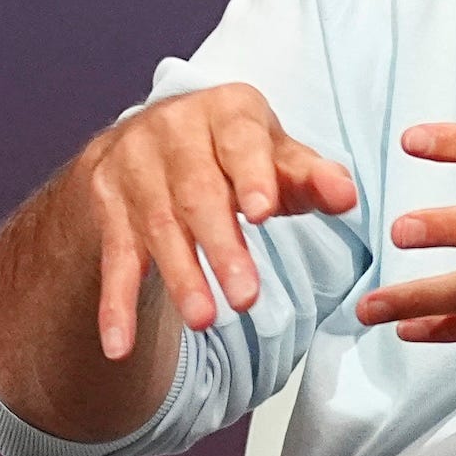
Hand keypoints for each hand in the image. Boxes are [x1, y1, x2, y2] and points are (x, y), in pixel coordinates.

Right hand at [79, 84, 357, 358]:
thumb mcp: (274, 155)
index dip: (253, 177)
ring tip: (203, 321)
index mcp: (226, 112)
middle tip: (247, 298)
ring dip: (181, 278)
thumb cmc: (231, 154)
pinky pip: (114, 259)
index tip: (265, 213)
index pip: (241, 143)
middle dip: (223, 247)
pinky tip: (119, 344)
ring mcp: (133, 168)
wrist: (146, 141)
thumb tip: (347, 197)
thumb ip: (312, 177)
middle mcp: (173, 131)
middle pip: (199, 193)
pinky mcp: (107, 206)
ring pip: (159, 228)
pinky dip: (115, 304)